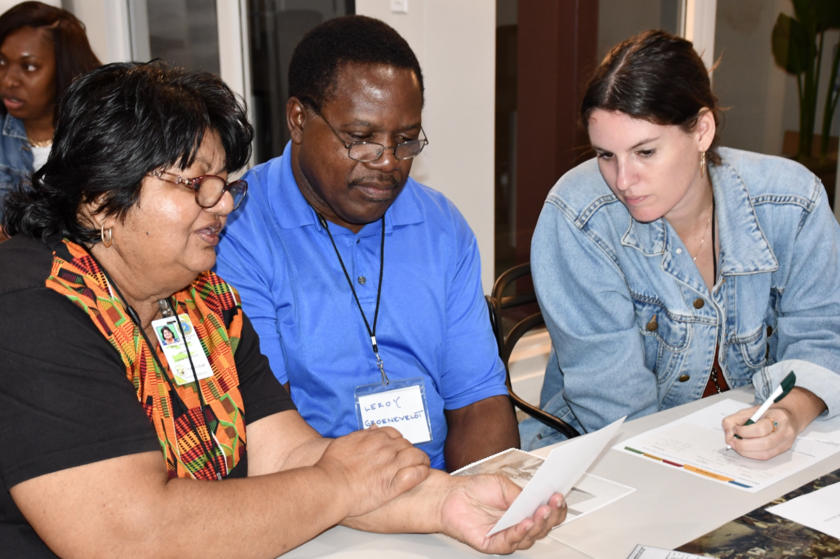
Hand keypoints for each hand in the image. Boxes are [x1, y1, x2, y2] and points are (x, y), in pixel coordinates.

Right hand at [315, 425, 429, 516]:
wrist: (330, 485)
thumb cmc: (332, 465)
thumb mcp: (344, 441)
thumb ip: (362, 434)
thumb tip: (373, 428)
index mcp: (374, 437)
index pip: (395, 434)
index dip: (398, 441)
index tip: (398, 448)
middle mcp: (386, 448)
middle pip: (407, 445)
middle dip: (410, 451)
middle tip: (410, 459)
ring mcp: (391, 465)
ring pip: (416, 456)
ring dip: (422, 460)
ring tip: (423, 465)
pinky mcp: (394, 484)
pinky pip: (416, 474)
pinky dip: (422, 472)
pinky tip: (422, 474)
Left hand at [440, 474, 565, 553]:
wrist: (450, 495)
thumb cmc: (474, 489)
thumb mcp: (502, 485)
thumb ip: (519, 495)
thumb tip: (536, 500)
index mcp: (522, 510)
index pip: (546, 514)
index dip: (556, 508)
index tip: (559, 497)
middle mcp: (516, 525)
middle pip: (542, 528)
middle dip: (551, 516)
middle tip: (553, 504)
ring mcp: (505, 535)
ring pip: (529, 537)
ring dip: (537, 525)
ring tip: (540, 512)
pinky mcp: (492, 543)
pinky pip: (509, 542)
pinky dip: (518, 533)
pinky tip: (523, 524)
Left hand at [722, 406, 795, 459]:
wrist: (789, 416)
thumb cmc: (768, 413)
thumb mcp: (750, 411)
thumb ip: (734, 420)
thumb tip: (728, 435)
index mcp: (778, 417)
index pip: (761, 428)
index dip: (745, 431)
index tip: (735, 429)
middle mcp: (785, 431)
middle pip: (764, 444)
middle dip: (744, 445)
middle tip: (732, 441)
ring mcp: (786, 442)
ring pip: (765, 453)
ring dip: (746, 452)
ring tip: (737, 446)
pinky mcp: (784, 450)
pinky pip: (766, 456)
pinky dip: (752, 454)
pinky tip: (745, 449)